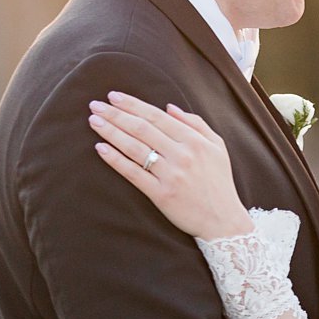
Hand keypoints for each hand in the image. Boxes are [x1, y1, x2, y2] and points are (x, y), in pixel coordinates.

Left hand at [89, 91, 251, 239]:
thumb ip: (196, 124)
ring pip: (134, 148)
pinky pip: (133, 173)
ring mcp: (171, 175)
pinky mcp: (161, 195)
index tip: (113, 96)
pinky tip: (100, 148)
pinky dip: (115, 159)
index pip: (157, 116)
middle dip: (116, 114)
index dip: (133, 105)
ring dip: (111, 132)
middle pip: (142, 128)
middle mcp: (182, 155)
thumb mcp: (217, 147)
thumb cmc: (219, 182)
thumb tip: (169, 107)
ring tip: (94, 121)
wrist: (223, 221)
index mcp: (195, 141)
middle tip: (95, 105)